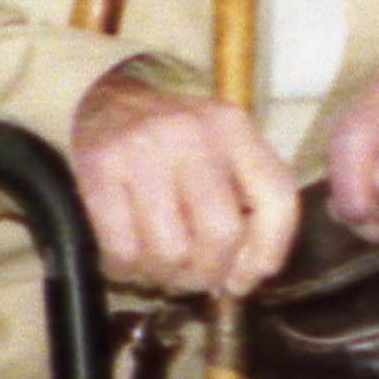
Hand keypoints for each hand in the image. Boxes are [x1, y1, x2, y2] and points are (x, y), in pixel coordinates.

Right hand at [70, 66, 297, 307]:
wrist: (107, 99)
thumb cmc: (176, 141)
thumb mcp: (225, 151)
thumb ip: (249, 202)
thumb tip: (241, 277)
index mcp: (234, 128)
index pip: (277, 200)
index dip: (266, 254)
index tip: (243, 279)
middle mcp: (192, 133)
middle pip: (221, 232)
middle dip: (207, 273)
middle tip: (193, 279)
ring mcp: (143, 148)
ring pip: (169, 250)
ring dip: (164, 275)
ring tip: (158, 267)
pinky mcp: (101, 166)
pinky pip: (121, 247)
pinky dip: (125, 268)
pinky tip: (126, 258)